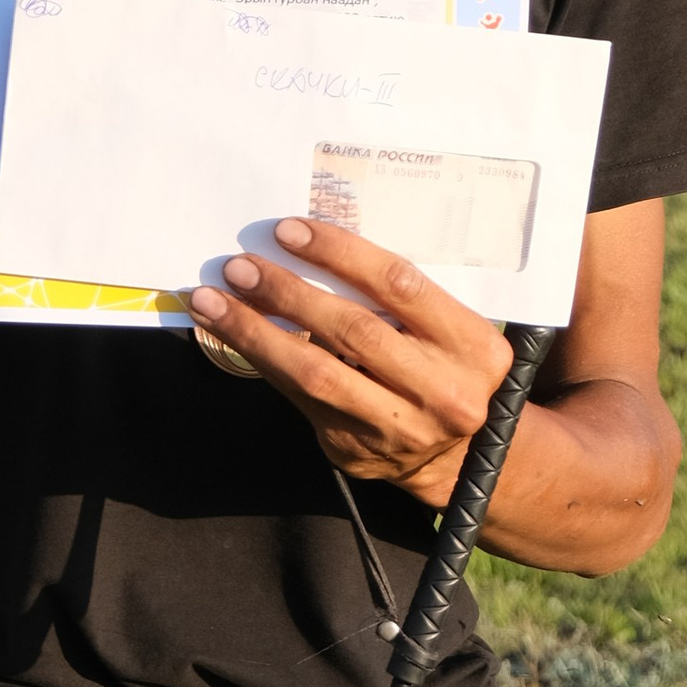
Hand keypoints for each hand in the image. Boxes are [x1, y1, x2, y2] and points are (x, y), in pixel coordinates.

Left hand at [188, 217, 515, 506]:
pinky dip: (261, 360)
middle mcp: (443, 391)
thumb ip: (401, 297)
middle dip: (288, 292)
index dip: (339, 253)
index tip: (288, 230)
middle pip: (352, 329)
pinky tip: (231, 334)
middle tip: (241, 265)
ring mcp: (399, 427)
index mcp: (472, 346)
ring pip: (315, 372)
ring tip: (214, 300)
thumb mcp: (448, 330)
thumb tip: (309, 242)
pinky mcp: (356, 448)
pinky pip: (299, 397)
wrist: (459, 456)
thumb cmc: (444, 368)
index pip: (399, 284)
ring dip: (256, 331)